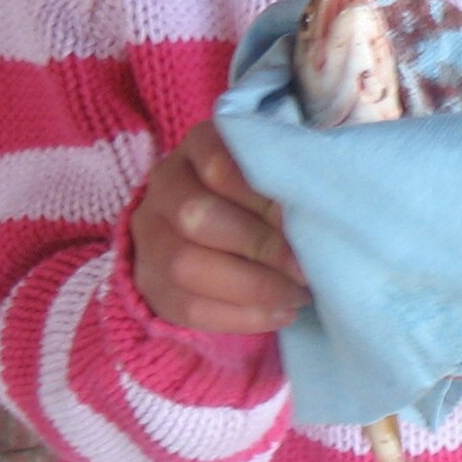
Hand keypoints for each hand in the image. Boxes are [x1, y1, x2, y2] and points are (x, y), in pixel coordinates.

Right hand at [131, 121, 309, 334]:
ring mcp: (150, 234)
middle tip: (305, 269)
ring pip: (185, 266)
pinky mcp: (150, 281)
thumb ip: (289, 184)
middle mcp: (165, 184)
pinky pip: (187, 307)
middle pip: (195, 216)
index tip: (305, 221)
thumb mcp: (275, 173)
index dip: (264, 199)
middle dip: (258, 247)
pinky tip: (280, 313)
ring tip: (297, 295)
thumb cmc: (264, 193)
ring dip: (251, 287)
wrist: (218, 226)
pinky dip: (240, 316)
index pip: (221, 166)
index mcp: (198, 145)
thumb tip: (311, 216)